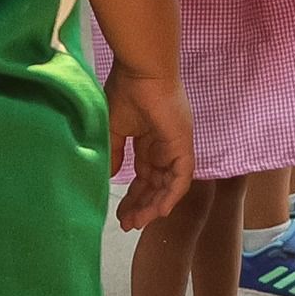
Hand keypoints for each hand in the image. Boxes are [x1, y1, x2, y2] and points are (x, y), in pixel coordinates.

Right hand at [103, 66, 192, 230]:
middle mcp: (163, 146)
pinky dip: (171, 196)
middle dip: (141, 206)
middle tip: (127, 224)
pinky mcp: (183, 145)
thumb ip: (114, 153)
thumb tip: (110, 176)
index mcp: (148, 140)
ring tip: (136, 222)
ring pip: (168, 186)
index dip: (133, 196)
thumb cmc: (126, 92)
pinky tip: (158, 212)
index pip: (143, 176)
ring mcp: (175, 146)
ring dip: (153, 206)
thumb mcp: (114, 128)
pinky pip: (181, 178)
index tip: (119, 214)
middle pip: (155, 185)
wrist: (141, 71)